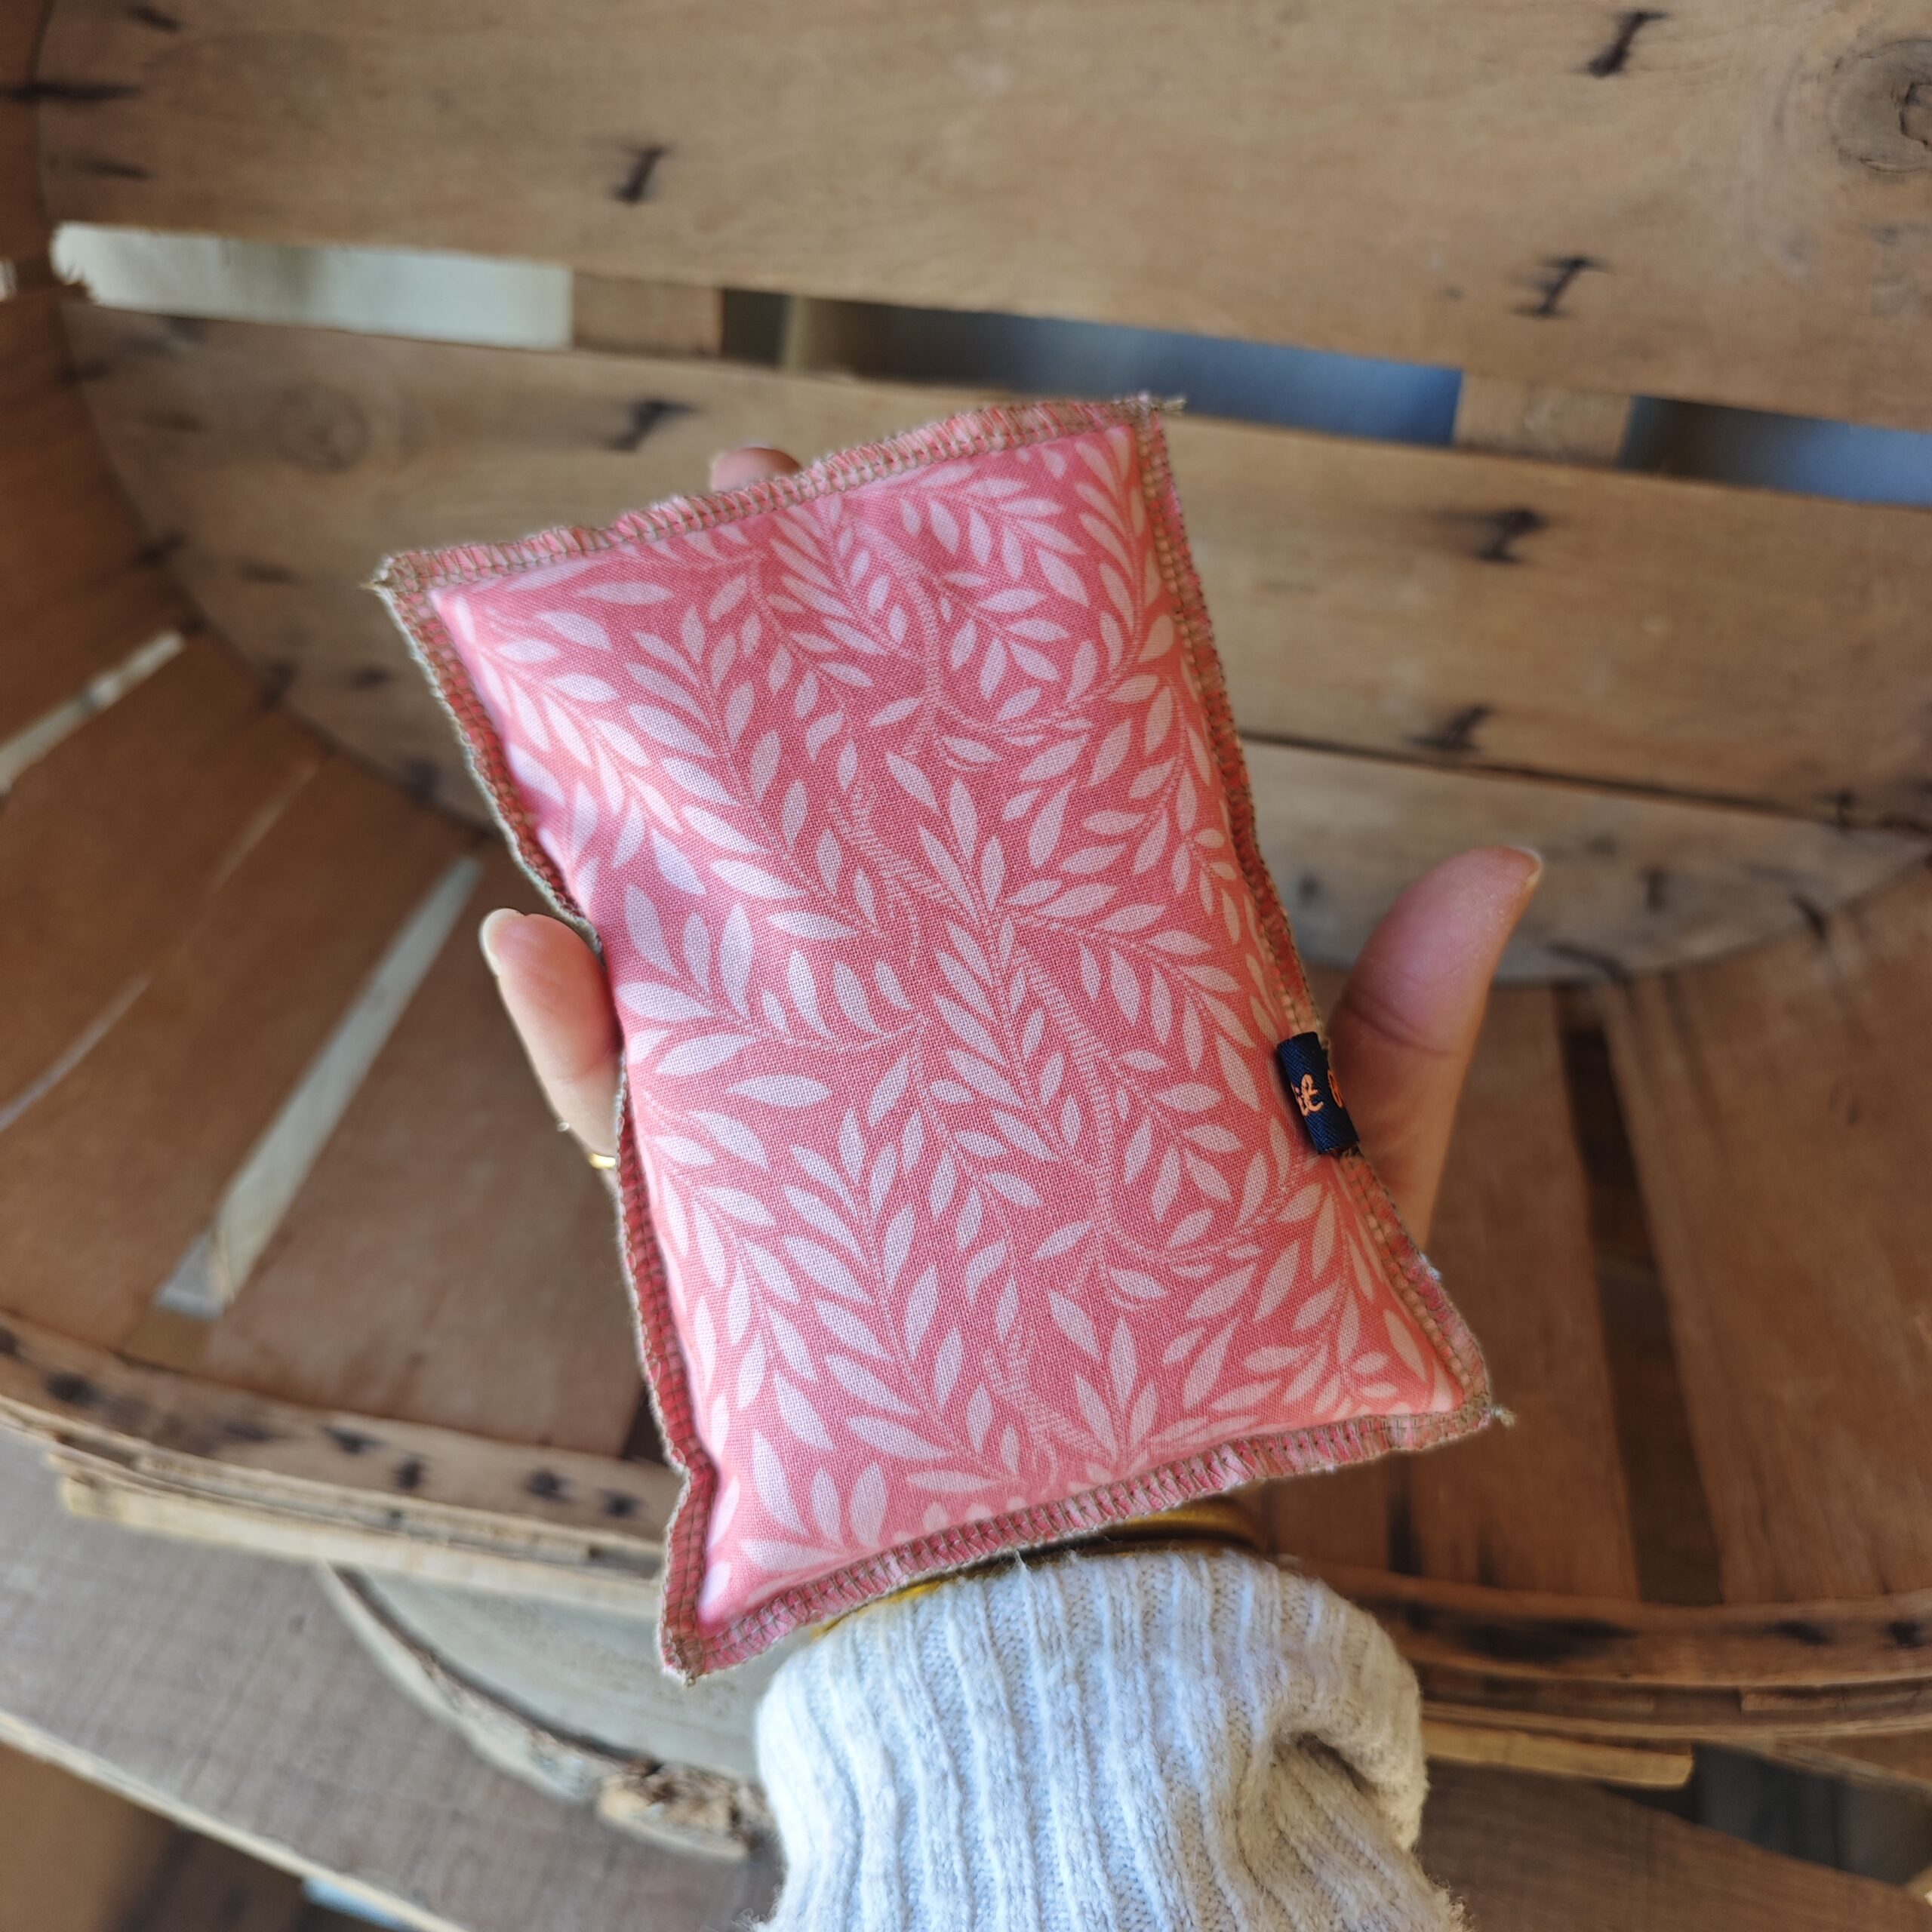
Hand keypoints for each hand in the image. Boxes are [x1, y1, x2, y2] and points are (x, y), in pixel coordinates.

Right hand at [478, 447, 1540, 1245]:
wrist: (1115, 1505)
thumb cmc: (1228, 1326)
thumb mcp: (1339, 1164)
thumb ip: (1404, 1025)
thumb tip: (1502, 861)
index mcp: (1036, 967)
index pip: (979, 768)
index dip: (937, 625)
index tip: (911, 480)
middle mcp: (913, 1008)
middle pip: (825, 810)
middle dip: (772, 650)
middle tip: (733, 501)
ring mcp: (817, 1096)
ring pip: (703, 931)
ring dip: (642, 801)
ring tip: (618, 667)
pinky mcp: (744, 1213)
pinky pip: (632, 1123)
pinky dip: (572, 1043)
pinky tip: (538, 947)